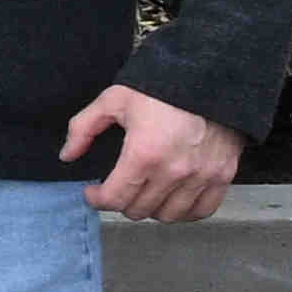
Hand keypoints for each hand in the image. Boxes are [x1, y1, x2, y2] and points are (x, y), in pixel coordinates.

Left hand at [64, 80, 240, 220]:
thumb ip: (83, 128)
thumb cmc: (161, 87)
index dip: (97, 199)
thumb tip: (67, 155)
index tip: (93, 192)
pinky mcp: (224, 174)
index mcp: (144, 154)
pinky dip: (185, 211)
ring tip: (143, 194)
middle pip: (139, 210)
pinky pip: (203, 210)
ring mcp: (202, 175)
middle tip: (118, 189)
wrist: (213, 76)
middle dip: (121, 202)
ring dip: (151, 209)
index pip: (114, 199)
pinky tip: (173, 200)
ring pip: (168, 215)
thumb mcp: (114, 100)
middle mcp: (175, 171)